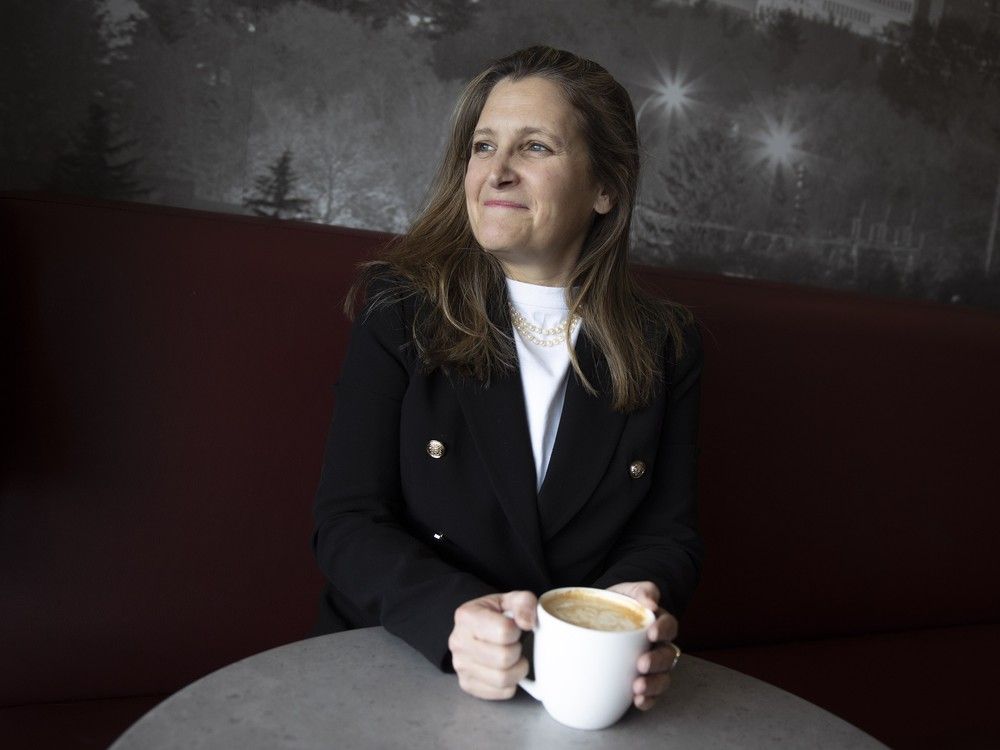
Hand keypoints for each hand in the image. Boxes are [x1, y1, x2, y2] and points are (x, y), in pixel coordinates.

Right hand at [448, 590, 536, 699]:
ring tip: (513, 658)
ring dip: (517, 669)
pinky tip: (506, 669)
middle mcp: (458, 642)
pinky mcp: (467, 684)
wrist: (475, 629)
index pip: (504, 631)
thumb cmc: (495, 614)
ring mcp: (460, 666)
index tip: (513, 627)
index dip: (516, 630)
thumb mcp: (510, 599)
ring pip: (503, 679)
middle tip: (514, 644)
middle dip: (517, 651)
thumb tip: (528, 623)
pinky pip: (501, 693)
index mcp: (466, 616)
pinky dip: (511, 684)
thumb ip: (524, 603)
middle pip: (503, 658)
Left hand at [606, 581, 679, 710]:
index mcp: (658, 623)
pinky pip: (651, 695)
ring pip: (662, 678)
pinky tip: (637, 700)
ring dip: (653, 684)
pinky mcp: (641, 680)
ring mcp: (652, 666)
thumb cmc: (618, 603)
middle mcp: (659, 646)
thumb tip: (651, 603)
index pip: (669, 626)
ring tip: (637, 687)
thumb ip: (642, 592)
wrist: (600, 617)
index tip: (652, 633)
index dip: (664, 630)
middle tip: (641, 663)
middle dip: (657, 662)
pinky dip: (647, 700)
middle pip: (667, 656)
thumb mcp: (628, 591)